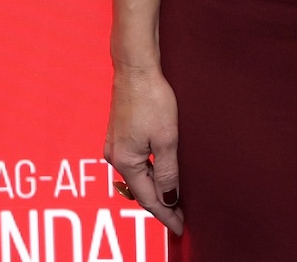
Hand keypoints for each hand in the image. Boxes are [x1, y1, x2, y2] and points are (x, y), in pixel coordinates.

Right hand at [103, 65, 184, 233]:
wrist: (135, 68)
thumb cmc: (151, 99)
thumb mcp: (166, 138)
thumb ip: (168, 171)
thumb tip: (169, 198)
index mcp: (125, 161)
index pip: (148, 199)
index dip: (165, 215)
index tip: (180, 228)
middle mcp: (115, 157)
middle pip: (140, 190)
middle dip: (160, 204)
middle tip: (181, 217)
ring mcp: (115, 145)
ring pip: (137, 176)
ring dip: (155, 188)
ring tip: (174, 199)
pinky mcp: (119, 135)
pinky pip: (135, 163)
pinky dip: (148, 172)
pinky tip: (161, 172)